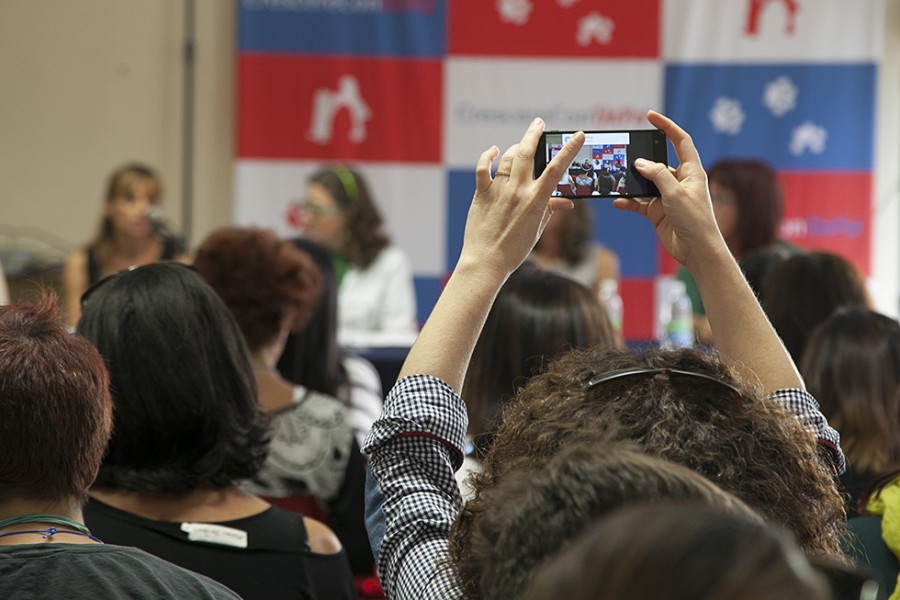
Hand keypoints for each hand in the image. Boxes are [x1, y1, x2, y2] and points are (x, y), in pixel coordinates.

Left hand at [460, 118, 584, 278]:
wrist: (486, 262)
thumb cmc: (514, 250)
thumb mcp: (537, 229)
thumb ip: (550, 210)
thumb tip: (566, 202)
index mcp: (535, 201)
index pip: (556, 169)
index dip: (569, 149)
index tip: (578, 135)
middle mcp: (517, 191)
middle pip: (528, 152)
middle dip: (535, 133)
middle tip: (539, 123)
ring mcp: (498, 191)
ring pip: (508, 157)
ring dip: (516, 147)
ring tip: (522, 144)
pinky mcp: (481, 193)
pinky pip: (483, 168)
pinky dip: (488, 156)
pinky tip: (494, 151)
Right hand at [612, 111, 726, 268]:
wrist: (697, 250)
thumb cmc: (695, 220)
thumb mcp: (675, 193)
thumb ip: (657, 175)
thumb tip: (640, 163)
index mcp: (691, 171)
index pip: (680, 141)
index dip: (667, 127)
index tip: (650, 116)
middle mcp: (679, 182)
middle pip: (657, 163)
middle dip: (642, 160)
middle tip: (625, 156)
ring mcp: (667, 197)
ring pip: (645, 184)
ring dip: (632, 183)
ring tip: (617, 180)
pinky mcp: (657, 212)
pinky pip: (639, 203)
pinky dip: (628, 202)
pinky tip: (618, 202)